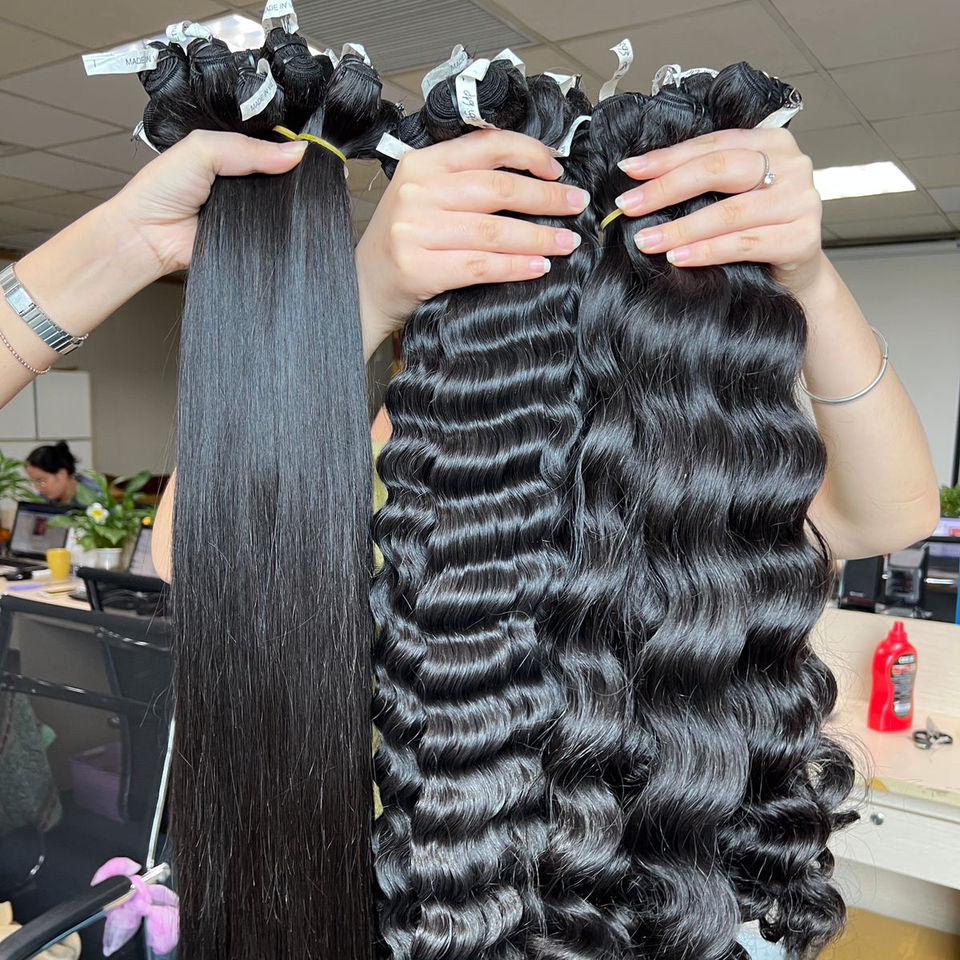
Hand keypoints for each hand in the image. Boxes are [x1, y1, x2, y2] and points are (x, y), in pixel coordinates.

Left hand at [106, 130, 307, 278]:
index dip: (287, 146)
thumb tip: (296, 152)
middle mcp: (239, 181)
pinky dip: (279, 227)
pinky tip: (283, 220)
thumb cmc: (159, 191)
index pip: (268, 146)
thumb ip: (247, 148)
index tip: (308, 148)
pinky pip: (274, 231)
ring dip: (286, 201)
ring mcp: (246, 210)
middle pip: (279, 175)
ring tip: (292, 196)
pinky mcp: (250, 237)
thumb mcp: (202, 149)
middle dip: (290, 174)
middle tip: (303, 171)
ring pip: (280, 204)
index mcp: (228, 154)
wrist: (147, 236)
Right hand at [355, 129, 590, 356]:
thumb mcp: (425, 198)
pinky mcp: (418, 267)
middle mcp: (417, 192)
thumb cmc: (403, 244)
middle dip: (546, 197)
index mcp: (422, 165)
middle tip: (576, 205)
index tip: (557, 168)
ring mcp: (415, 230)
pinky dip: (516, 266)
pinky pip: (481, 265)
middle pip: (497, 189)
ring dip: (539, 236)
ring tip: (566, 242)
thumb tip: (532, 178)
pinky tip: (539, 267)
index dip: (529, 153)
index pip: (486, 146)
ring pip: (494, 229)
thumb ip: (465, 182)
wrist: (362, 286)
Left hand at [615, 128, 823, 295]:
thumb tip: (642, 180)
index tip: (630, 170)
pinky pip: (744, 244)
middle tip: (629, 206)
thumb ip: (706, 181)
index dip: (667, 158)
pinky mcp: (802, 239)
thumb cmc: (759, 230)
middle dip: (666, 189)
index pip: (711, 146)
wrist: (798, 274)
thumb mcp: (735, 195)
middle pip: (718, 170)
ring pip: (729, 212)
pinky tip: (678, 258)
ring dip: (681, 228)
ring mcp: (801, 201)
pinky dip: (706, 251)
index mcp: (772, 143)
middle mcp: (791, 165)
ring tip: (647, 240)